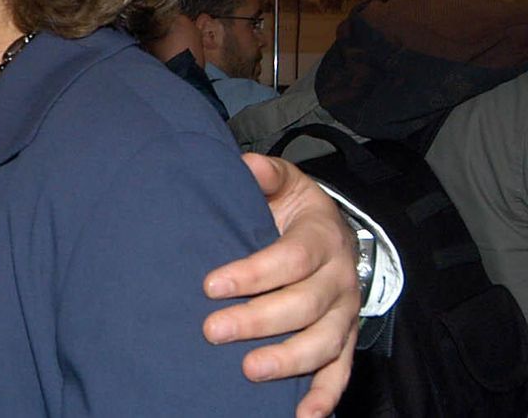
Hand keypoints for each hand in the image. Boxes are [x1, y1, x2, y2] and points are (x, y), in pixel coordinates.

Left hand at [203, 154, 358, 417]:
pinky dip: (325, 396)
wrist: (332, 232)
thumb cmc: (295, 210)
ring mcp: (346, 314)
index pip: (290, 260)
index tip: (210, 284)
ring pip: (324, 343)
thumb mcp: (285, 183)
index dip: (252, 273)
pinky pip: (341, 373)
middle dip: (258, 321)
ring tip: (248, 371)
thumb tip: (247, 165)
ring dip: (288, 361)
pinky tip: (302, 416)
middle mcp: (340, 280)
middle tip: (213, 331)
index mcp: (322, 239)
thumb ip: (266, 175)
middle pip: (303, 306)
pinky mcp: (345, 340)